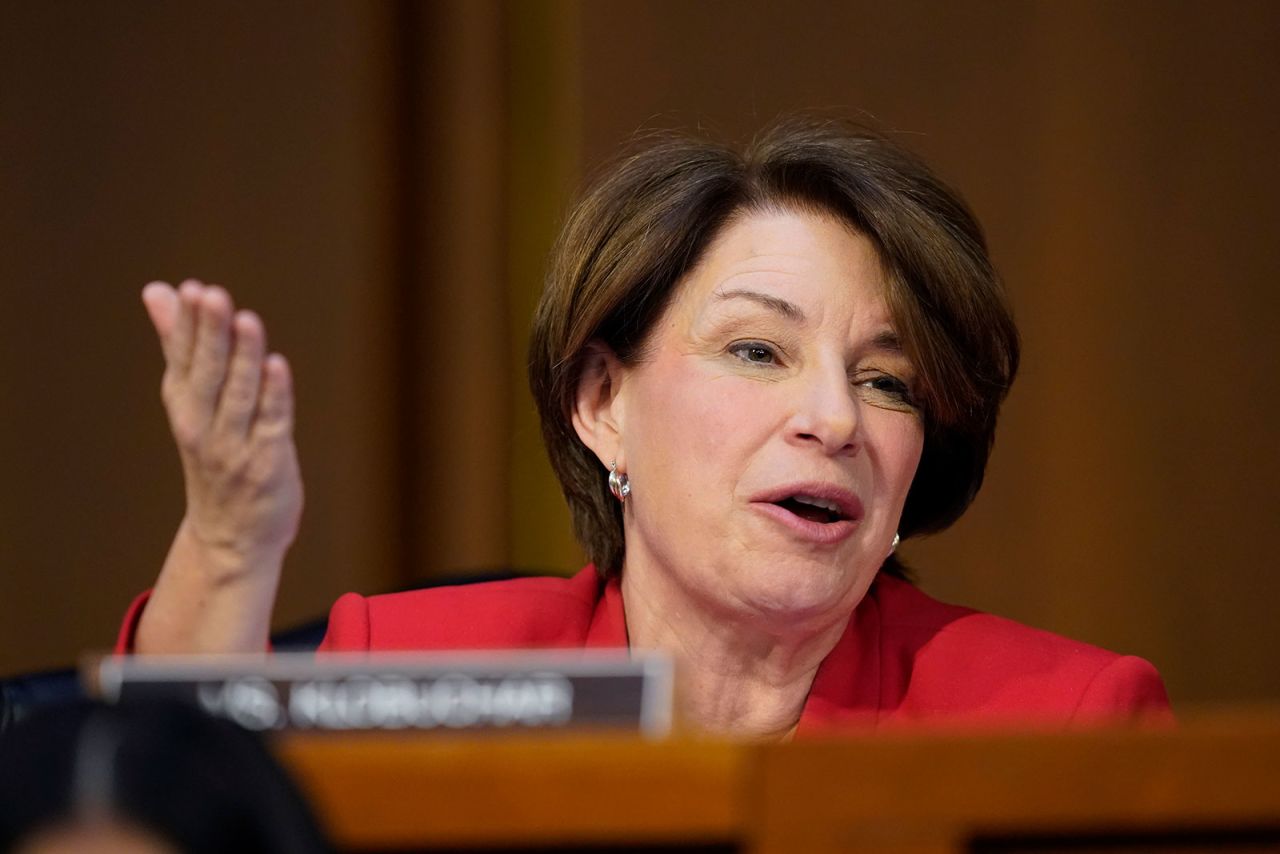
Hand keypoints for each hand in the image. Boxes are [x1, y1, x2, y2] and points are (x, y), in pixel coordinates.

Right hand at [141, 280, 302, 579]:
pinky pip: (271, 425)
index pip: (182, 358)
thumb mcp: (189, 400)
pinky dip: (274, 395)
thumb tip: (157, 290)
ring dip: (242, 357)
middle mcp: (203, 426)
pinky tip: (277, 365)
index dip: (187, 325)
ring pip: (239, 396)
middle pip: (206, 374)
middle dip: (209, 334)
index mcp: (184, 405)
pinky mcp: (269, 464)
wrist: (230, 538)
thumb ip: (177, 344)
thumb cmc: (214, 457)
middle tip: (212, 295)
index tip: (191, 288)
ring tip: (246, 319)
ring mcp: (235, 447)